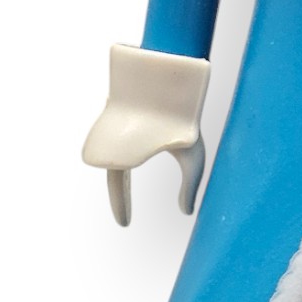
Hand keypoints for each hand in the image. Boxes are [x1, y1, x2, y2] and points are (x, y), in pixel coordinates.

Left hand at [81, 45, 210, 225]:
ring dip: (135, 154)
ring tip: (155, 144)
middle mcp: (118, 139)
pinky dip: (120, 141)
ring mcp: (112, 123)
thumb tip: (186, 212)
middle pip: (112, 171)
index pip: (119, 181)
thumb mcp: (192, 157)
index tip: (124, 224)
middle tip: (125, 219)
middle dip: (120, 195)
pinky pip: (109, 133)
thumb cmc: (186, 116)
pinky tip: (140, 135)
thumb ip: (188, 186)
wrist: (183, 77)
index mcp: (133, 150)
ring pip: (115, 150)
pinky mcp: (111, 105)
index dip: (120, 202)